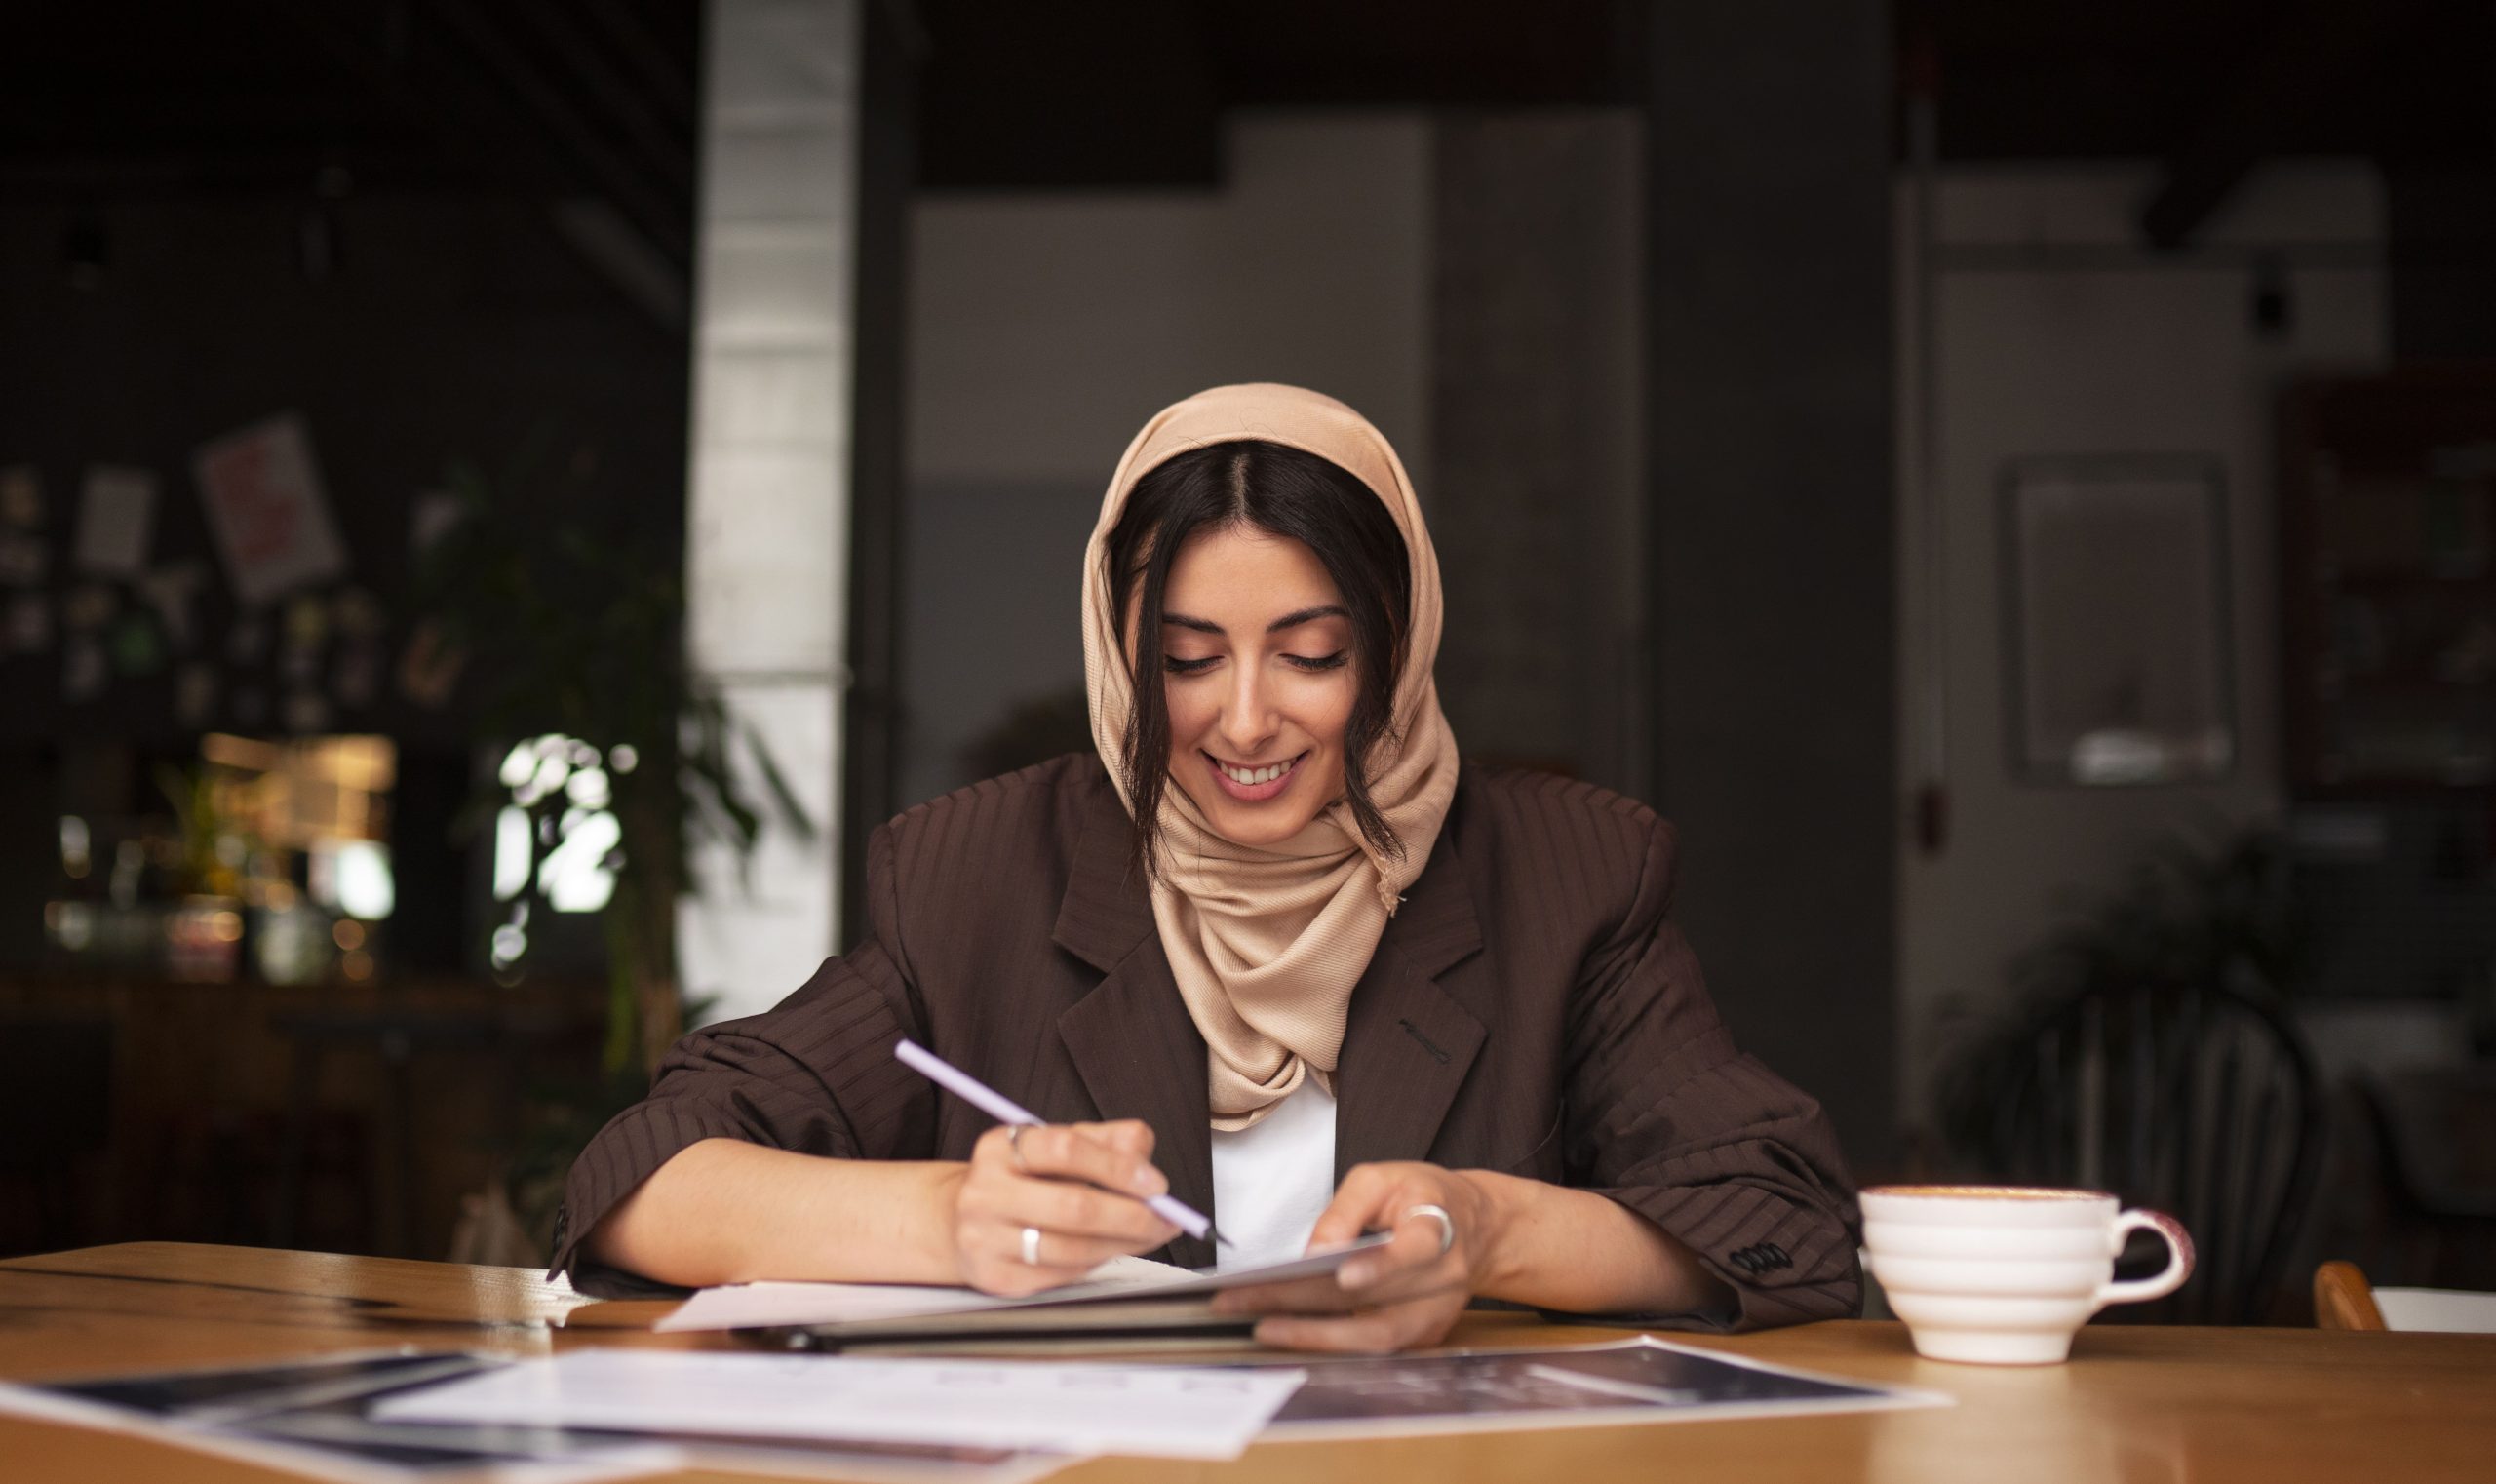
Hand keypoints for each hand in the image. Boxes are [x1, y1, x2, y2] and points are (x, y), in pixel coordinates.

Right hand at [948, 1121, 1180, 1295]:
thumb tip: (1144, 1153)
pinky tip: (1110, 1250)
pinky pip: (1060, 1274)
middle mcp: (985, 1191)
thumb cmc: (1021, 1180)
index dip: (1118, 1167)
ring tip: (1148, 1236)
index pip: (1065, 1148)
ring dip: (1122, 1244)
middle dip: (1132, 1216)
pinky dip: (1095, 1264)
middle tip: (1167, 1220)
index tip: (1156, 1184)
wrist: (958, 1220)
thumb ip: (1105, 1140)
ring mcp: (985, 1237)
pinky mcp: (995, 1276)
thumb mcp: (1056, 1145)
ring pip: (1071, 1248)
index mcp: (1001, 1146)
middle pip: (1073, 1206)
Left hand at [1212, 1162, 1501, 1351]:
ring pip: (1375, 1337)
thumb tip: (1312, 1252)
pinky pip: (1374, 1346)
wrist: (1476, 1227)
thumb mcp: (1382, 1178)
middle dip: (1305, 1302)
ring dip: (1315, 1336)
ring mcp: (1436, 1313)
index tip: (1343, 1276)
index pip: (1414, 1249)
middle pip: (1374, 1298)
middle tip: (1246, 1300)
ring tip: (1262, 1325)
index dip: (1380, 1266)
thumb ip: (1346, 1210)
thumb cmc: (1421, 1196)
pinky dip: (1330, 1343)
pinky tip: (1288, 1330)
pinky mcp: (1424, 1335)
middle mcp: (1443, 1278)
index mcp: (1438, 1227)